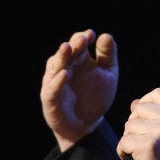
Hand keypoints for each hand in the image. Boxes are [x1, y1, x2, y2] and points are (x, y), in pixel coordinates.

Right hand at [40, 29, 118, 150]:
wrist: (89, 125)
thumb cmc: (96, 96)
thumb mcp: (108, 74)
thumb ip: (107, 55)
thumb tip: (106, 35)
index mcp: (78, 60)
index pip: (77, 44)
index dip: (82, 38)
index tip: (91, 34)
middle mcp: (64, 68)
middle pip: (66, 53)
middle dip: (73, 45)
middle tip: (82, 39)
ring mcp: (55, 84)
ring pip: (55, 67)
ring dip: (61, 57)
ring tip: (68, 47)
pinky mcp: (51, 100)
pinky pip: (52, 89)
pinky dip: (58, 82)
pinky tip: (65, 74)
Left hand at [118, 88, 159, 159]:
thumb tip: (135, 103)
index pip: (158, 93)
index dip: (145, 101)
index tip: (142, 116)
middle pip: (139, 109)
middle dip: (134, 123)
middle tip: (138, 138)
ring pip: (129, 126)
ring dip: (128, 139)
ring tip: (137, 150)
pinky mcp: (148, 145)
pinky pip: (124, 141)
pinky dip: (123, 151)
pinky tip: (131, 157)